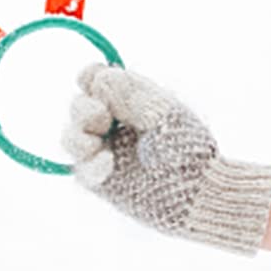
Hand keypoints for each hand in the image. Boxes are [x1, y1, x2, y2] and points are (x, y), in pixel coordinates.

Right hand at [63, 65, 270, 254]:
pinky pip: (81, 169)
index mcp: (130, 101)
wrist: (199, 191)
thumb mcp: (163, 112)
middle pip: (78, 106)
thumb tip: (98, 78)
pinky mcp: (102, 182)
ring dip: (77, 135)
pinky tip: (109, 165)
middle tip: (103, 118)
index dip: (90, 78)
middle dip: (83, 108)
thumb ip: (130, 93)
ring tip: (95, 143)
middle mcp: (114, 125)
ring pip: (71, 137)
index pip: (97, 81)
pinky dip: (90, 165)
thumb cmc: (188, 148)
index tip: (93, 82)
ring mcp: (105, 152)